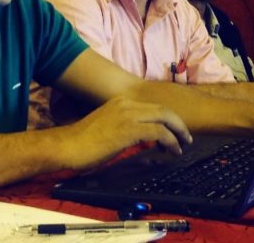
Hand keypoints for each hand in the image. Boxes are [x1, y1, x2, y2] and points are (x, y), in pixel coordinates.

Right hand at [63, 98, 191, 169]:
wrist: (67, 146)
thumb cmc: (83, 142)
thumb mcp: (108, 126)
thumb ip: (125, 126)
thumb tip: (142, 136)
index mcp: (121, 101)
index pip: (153, 106)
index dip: (168, 118)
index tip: (175, 131)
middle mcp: (126, 103)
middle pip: (163, 109)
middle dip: (179, 124)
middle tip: (186, 137)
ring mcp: (128, 115)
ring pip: (165, 118)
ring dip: (178, 133)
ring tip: (182, 145)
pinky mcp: (129, 130)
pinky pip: (159, 133)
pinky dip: (170, 142)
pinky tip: (172, 151)